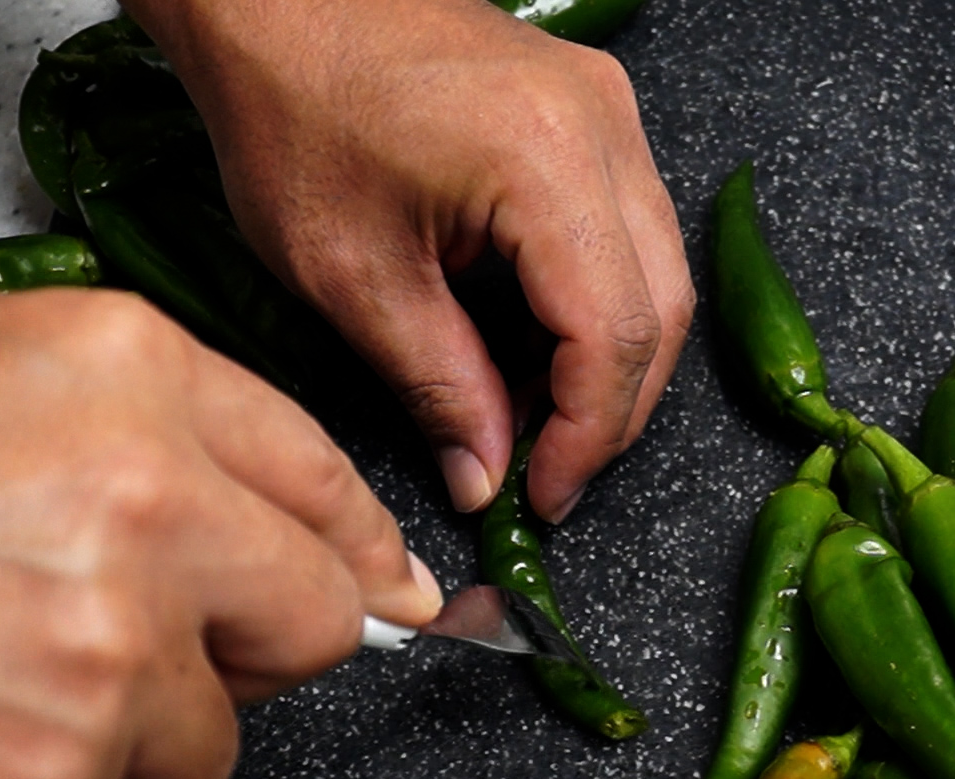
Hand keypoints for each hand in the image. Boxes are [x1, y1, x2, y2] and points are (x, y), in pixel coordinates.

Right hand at [0, 291, 439, 778]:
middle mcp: (136, 519)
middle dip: (228, 646)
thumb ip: (197, 441)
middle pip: (300, 636)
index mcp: (131, 389)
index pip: (325, 493)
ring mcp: (95, 671)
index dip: (356, 555)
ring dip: (116, 735)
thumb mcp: (2, 370)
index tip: (391, 593)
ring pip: (197, 752)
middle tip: (102, 625)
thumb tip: (364, 560)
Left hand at [125, 0, 694, 519]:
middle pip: (662, 311)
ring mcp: (608, 110)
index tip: (545, 496)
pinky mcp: (593, 110)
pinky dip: (599, 303)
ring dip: (610, 360)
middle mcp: (603, 126)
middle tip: (547, 472)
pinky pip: (631, 231)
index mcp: (546, 162)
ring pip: (660, 275)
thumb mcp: (351, 276)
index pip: (615, 335)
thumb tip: (485, 476)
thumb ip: (437, 388)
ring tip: (536, 416)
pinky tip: (539, 345)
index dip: (589, 435)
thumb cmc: (292, 107)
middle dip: (612, 409)